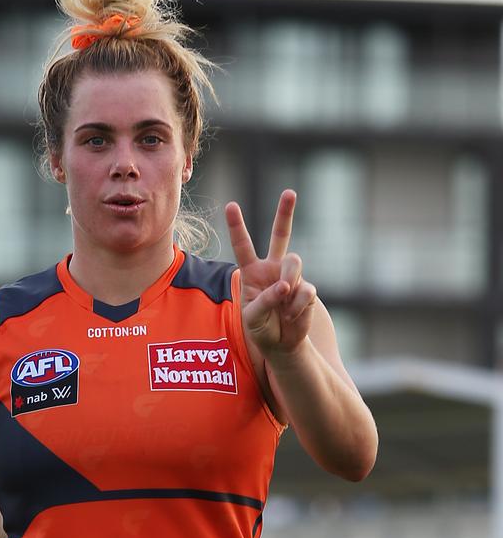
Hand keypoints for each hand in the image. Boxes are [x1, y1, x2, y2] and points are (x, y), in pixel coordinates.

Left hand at [225, 190, 316, 358]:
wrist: (283, 345)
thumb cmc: (262, 329)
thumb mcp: (253, 318)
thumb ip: (265, 300)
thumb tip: (286, 286)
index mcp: (252, 272)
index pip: (243, 246)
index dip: (238, 227)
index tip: (231, 205)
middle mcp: (273, 269)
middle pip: (281, 235)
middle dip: (285, 213)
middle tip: (290, 192)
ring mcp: (292, 276)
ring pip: (294, 262)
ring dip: (288, 280)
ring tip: (284, 298)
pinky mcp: (307, 289)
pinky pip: (305, 289)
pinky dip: (297, 305)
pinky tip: (292, 315)